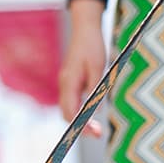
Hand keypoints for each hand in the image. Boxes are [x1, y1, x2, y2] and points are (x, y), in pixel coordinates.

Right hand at [59, 0, 106, 137]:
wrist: (85, 28)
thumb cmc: (92, 46)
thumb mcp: (99, 67)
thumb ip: (96, 88)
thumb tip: (95, 111)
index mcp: (69, 82)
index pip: (70, 111)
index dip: (80, 125)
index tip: (94, 133)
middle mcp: (64, 85)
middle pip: (67, 114)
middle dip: (80, 127)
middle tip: (98, 134)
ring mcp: (66, 84)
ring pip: (69, 109)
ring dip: (81, 121)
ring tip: (96, 129)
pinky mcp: (71, 82)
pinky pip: (73, 102)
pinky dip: (80, 112)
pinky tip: (91, 115)